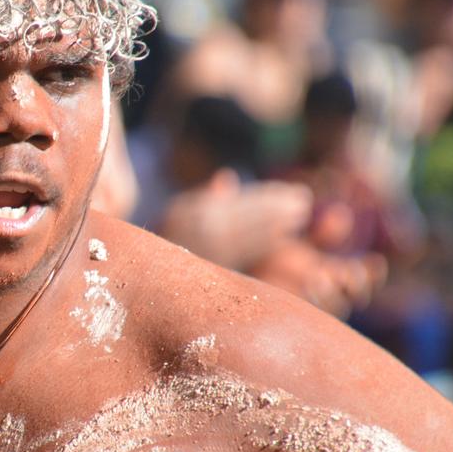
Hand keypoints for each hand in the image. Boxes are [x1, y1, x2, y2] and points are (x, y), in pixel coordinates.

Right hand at [158, 171, 311, 270]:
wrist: (149, 274)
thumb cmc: (168, 238)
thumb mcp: (178, 211)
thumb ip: (205, 196)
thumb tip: (227, 177)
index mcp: (197, 210)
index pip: (240, 201)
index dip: (266, 195)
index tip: (288, 192)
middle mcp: (203, 227)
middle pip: (248, 214)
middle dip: (277, 206)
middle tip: (303, 200)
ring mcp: (209, 248)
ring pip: (250, 232)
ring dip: (278, 222)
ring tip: (300, 214)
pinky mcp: (214, 265)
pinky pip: (245, 250)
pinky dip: (265, 241)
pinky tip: (283, 235)